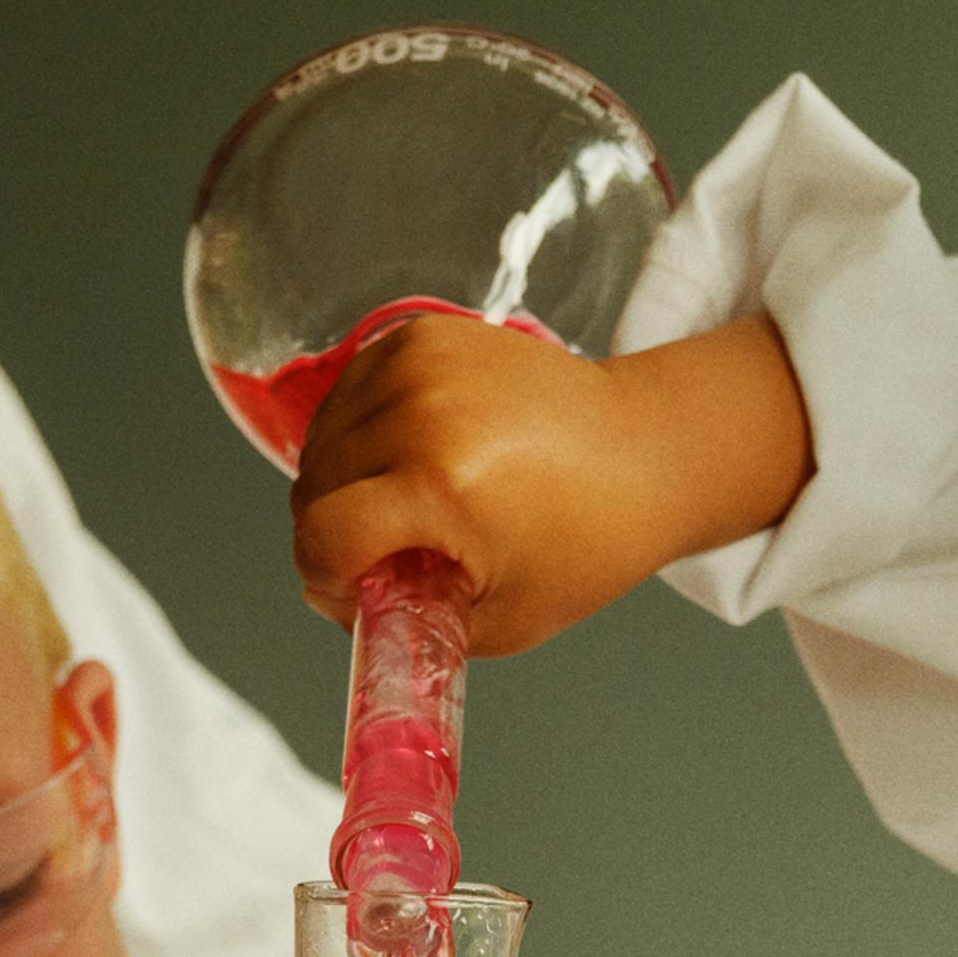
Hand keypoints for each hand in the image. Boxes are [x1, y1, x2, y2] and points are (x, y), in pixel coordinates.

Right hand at [291, 316, 813, 656]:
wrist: (645, 447)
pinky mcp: (421, 333)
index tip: (364, 592)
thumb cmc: (587, 540)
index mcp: (440, 486)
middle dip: (338, 534)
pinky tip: (410, 455)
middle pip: (312, 488)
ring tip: (411, 502)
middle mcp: (421, 411)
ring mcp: (418, 362)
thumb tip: (342, 602)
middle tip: (399, 553)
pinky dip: (361, 431)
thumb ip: (408, 623)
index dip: (330, 581)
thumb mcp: (501, 621)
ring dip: (345, 482)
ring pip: (321, 440)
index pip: (321, 539)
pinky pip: (346, 394)